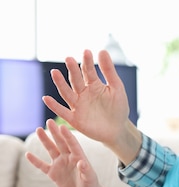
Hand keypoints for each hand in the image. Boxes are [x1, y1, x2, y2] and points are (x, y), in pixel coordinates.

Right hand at [25, 119, 131, 186]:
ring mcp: (60, 164)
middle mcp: (68, 157)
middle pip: (60, 142)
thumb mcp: (90, 178)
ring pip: (51, 150)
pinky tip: (27, 154)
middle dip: (55, 132)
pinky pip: (42, 166)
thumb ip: (86, 170)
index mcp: (79, 156)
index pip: (73, 144)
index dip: (68, 135)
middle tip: (49, 121)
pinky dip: (35, 161)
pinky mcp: (53, 173)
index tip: (62, 126)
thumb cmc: (91, 184)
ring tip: (38, 129)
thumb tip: (81, 162)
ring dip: (45, 140)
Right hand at [43, 49, 140, 163]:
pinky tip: (46, 98)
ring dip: (60, 84)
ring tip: (55, 72)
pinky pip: (63, 112)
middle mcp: (83, 94)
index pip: (88, 72)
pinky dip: (55, 106)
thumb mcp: (116, 88)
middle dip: (73, 70)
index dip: (87, 62)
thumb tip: (102, 50)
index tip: (86, 51)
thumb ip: (109, 71)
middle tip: (69, 59)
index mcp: (93, 85)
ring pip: (67, 93)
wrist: (118, 129)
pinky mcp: (75, 119)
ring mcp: (78, 106)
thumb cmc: (118, 107)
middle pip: (76, 81)